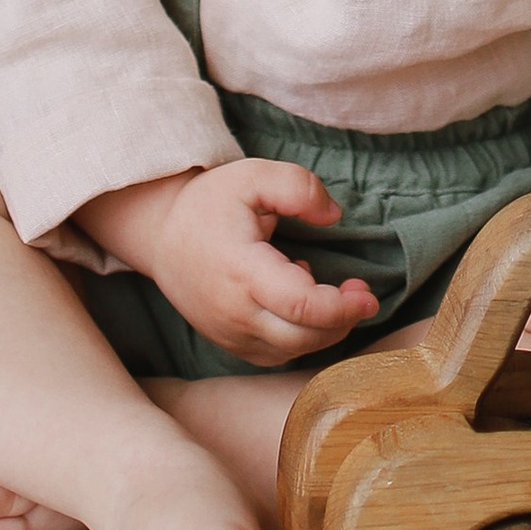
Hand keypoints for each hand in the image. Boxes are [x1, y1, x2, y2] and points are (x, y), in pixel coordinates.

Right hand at [80, 162, 379, 365]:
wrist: (162, 234)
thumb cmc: (211, 203)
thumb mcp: (255, 175)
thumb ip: (299, 188)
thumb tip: (333, 216)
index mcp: (241, 270)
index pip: (299, 305)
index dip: (341, 306)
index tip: (368, 294)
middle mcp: (233, 311)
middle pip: (301, 337)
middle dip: (342, 320)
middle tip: (360, 291)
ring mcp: (228, 333)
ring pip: (290, 351)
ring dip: (324, 331)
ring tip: (331, 293)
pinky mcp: (229, 343)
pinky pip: (275, 355)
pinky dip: (300, 339)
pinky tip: (300, 307)